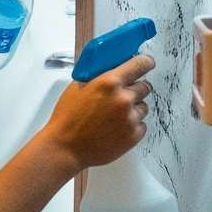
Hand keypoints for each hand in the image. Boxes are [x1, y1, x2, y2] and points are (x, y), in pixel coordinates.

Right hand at [43, 55, 152, 169]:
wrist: (65, 148)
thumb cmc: (67, 118)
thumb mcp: (79, 87)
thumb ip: (101, 76)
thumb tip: (116, 68)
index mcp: (109, 82)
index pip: (140, 64)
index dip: (145, 63)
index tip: (147, 63)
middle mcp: (123, 99)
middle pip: (145, 87)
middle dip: (135, 89)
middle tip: (121, 97)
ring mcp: (130, 118)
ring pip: (143, 107)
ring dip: (133, 109)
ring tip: (113, 117)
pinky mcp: (133, 136)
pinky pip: (141, 125)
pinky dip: (132, 126)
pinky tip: (115, 129)